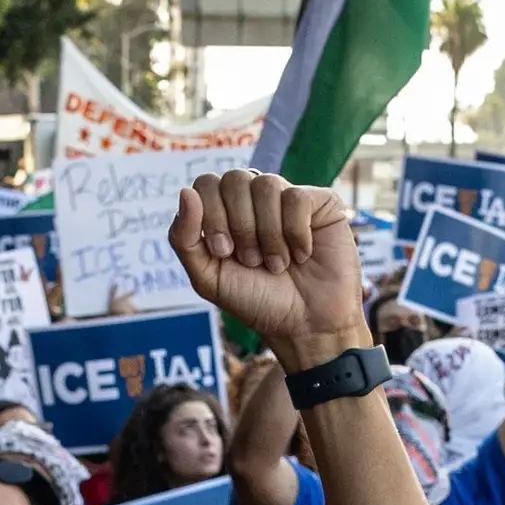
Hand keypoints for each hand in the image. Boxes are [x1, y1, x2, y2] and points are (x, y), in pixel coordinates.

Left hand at [168, 171, 368, 356]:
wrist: (305, 326)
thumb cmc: (257, 301)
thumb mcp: (208, 278)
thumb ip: (184, 239)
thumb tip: (185, 191)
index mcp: (226, 211)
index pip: (206, 184)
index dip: (212, 215)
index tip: (224, 252)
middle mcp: (256, 199)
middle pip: (234, 178)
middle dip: (240, 226)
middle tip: (252, 260)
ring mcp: (288, 197)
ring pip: (266, 185)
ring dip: (268, 234)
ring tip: (277, 264)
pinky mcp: (320, 202)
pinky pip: (297, 198)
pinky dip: (296, 232)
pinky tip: (302, 254)